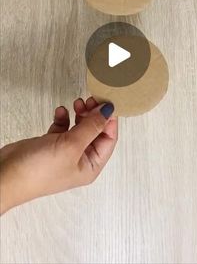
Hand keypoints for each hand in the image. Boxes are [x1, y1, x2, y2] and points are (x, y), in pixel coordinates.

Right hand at [0, 97, 117, 213]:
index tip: (107, 101)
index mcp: (91, 165)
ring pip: (80, 127)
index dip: (110, 120)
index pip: (109, 138)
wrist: (7, 174)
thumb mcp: (71, 146)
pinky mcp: (51, 144)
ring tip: (77, 103)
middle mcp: (80, 159)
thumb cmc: (39, 171)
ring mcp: (65, 151)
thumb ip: (91, 126)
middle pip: (95, 131)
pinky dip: (64, 117)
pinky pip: (63, 127)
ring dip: (81, 113)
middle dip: (95, 114)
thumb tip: (109, 111)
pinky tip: (60, 111)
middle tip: (90, 100)